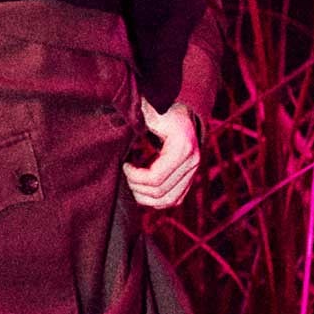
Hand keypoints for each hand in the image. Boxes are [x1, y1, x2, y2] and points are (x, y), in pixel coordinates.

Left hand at [126, 97, 200, 212]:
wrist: (183, 114)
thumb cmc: (162, 112)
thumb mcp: (150, 113)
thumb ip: (137, 119)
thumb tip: (120, 127)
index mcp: (183, 148)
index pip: (155, 178)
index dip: (134, 176)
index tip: (124, 165)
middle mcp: (193, 163)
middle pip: (160, 192)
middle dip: (137, 187)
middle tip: (126, 174)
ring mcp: (193, 172)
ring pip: (168, 200)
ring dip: (145, 197)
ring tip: (133, 184)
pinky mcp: (190, 179)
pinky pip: (174, 200)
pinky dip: (156, 200)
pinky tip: (143, 189)